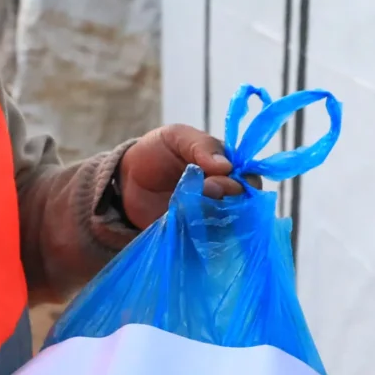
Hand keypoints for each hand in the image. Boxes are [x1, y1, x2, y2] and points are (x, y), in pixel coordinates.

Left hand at [118, 124, 239, 226]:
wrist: (126, 181)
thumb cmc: (155, 152)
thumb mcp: (176, 136)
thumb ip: (201, 145)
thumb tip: (226, 166)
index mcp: (224, 167)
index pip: (249, 177)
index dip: (240, 179)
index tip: (217, 176)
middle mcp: (222, 193)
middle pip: (243, 202)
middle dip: (227, 195)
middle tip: (205, 189)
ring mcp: (209, 214)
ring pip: (227, 221)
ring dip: (213, 214)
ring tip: (190, 205)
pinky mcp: (194, 232)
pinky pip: (208, 238)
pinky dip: (201, 231)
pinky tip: (186, 222)